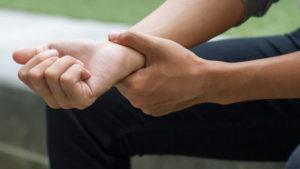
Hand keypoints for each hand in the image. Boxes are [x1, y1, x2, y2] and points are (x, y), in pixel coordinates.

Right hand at [13, 40, 144, 108]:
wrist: (109, 52)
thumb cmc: (83, 52)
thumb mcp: (54, 50)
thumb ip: (35, 55)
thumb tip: (15, 56)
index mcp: (46, 90)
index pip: (25, 75)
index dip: (39, 57)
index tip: (57, 54)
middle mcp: (55, 101)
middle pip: (36, 75)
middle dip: (54, 59)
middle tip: (72, 60)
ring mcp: (69, 103)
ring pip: (52, 75)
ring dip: (69, 62)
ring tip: (82, 66)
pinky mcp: (82, 101)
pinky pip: (67, 79)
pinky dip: (77, 68)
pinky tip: (88, 72)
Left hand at [109, 31, 220, 115]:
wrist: (205, 82)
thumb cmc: (181, 63)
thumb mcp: (156, 46)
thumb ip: (132, 39)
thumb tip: (111, 36)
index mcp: (135, 88)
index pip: (117, 74)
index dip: (124, 63)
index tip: (136, 57)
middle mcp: (138, 102)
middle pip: (125, 83)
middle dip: (132, 73)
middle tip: (147, 62)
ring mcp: (147, 109)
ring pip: (134, 91)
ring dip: (139, 82)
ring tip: (154, 71)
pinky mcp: (156, 112)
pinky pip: (144, 98)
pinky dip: (148, 90)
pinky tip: (161, 82)